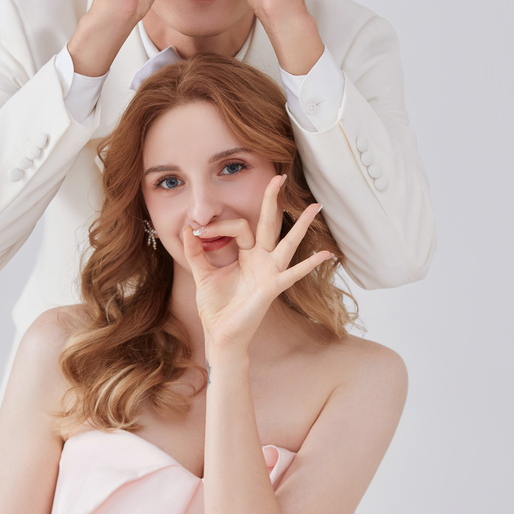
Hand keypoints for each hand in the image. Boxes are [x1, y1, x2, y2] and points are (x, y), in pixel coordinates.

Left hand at [182, 175, 332, 355]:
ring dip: (301, 225)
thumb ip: (195, 252)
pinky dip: (309, 264)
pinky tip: (326, 254)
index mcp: (246, 255)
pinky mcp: (272, 287)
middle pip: (269, 224)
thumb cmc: (216, 307)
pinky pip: (293, 273)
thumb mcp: (202, 274)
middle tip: (278, 177)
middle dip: (272, 201)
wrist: (220, 335)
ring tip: (315, 206)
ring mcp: (270, 272)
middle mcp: (261, 260)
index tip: (197, 230)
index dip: (218, 225)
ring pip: (288, 243)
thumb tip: (187, 228)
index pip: (239, 226)